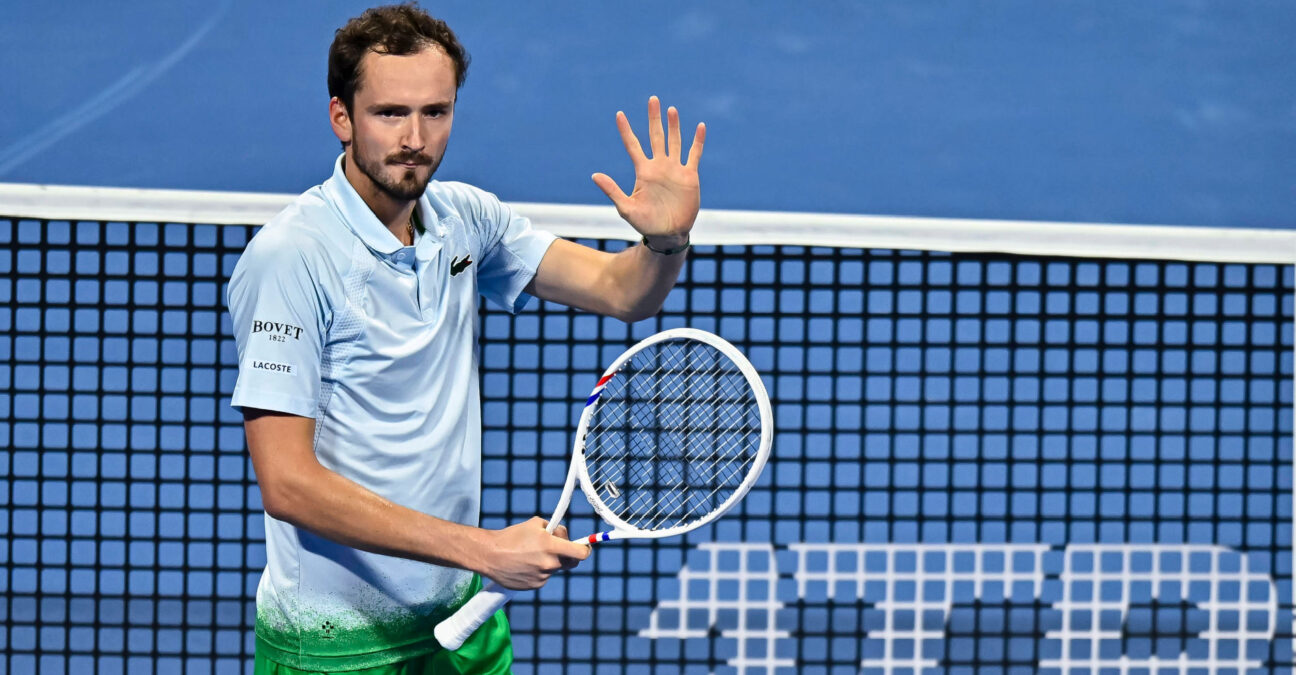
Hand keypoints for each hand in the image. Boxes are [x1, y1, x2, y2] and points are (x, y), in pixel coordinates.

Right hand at [481, 517, 590, 589]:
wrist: (490, 555)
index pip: (581, 553)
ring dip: (549, 561)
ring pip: (555, 568)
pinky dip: (539, 570)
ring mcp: (542, 577)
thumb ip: (554, 529)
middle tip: (558, 548)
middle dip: (569, 555)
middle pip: (571, 562)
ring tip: (531, 554)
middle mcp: (549, 563)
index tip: (584, 547)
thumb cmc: (512, 536)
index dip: (586, 550)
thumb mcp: (535, 524)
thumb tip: (563, 535)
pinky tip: (525, 564)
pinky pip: (544, 577)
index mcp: (551, 546)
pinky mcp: (535, 585)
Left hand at [592, 96, 704, 249]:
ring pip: (674, 141)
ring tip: (671, 109)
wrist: (668, 234)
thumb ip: (612, 190)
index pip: (633, 145)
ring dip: (674, 126)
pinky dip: (697, 141)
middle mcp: (659, 166)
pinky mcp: (689, 176)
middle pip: (656, 136)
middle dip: (654, 118)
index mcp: (643, 171)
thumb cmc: (645, 223)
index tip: (619, 115)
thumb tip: (594, 175)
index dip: (626, 130)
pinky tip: (699, 127)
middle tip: (652, 99)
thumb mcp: (626, 207)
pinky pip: (694, 154)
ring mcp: (674, 169)